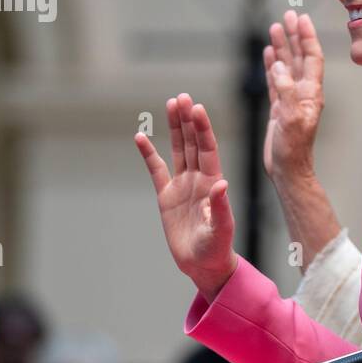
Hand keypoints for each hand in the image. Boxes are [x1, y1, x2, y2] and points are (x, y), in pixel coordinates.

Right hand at [135, 93, 237, 300]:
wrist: (203, 265)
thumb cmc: (217, 248)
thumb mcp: (221, 229)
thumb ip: (220, 207)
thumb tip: (221, 185)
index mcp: (213, 182)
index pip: (208, 149)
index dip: (202, 129)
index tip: (197, 108)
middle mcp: (199, 179)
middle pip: (192, 143)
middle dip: (188, 120)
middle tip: (182, 97)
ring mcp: (182, 185)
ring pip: (177, 150)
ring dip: (175, 128)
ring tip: (171, 103)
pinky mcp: (166, 196)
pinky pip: (156, 170)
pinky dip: (148, 154)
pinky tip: (140, 136)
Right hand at [263, 10, 325, 181]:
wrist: (288, 170)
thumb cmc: (293, 149)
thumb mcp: (291, 119)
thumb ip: (287, 92)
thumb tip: (280, 67)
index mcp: (311, 93)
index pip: (312, 57)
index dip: (307, 37)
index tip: (301, 18)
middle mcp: (304, 93)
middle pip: (300, 57)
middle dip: (295, 35)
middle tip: (288, 15)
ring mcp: (291, 99)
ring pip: (287, 66)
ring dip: (282, 47)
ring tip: (275, 28)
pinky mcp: (280, 107)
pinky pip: (275, 80)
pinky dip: (272, 65)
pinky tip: (268, 54)